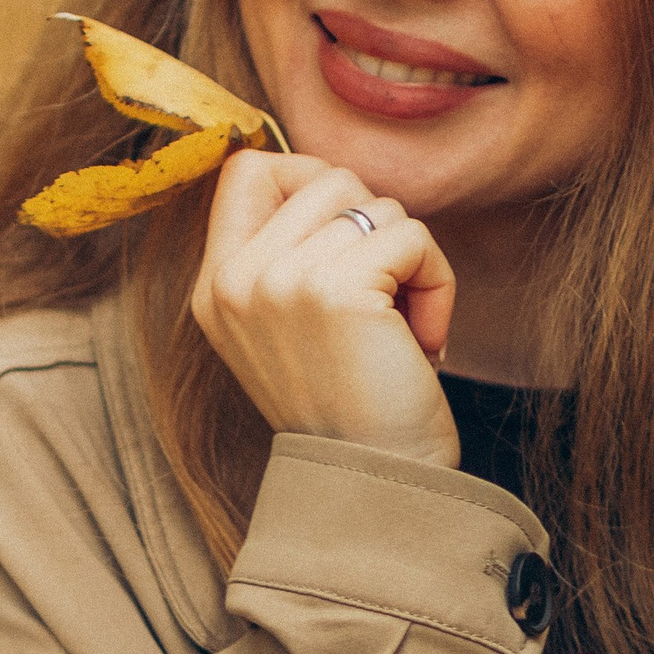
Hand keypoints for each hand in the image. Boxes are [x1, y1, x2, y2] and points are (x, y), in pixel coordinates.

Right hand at [191, 149, 458, 464]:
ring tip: (400, 327)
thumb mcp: (291, 326)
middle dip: (374, 229)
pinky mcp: (335, 291)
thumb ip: (290, 254)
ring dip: (411, 261)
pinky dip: (438, 284)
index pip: (248, 169)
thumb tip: (334, 180)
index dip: (311, 181)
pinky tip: (422, 342)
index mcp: (215, 287)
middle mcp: (234, 281)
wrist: (376, 484)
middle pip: (327, 178)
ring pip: (376, 204)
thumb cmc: (354, 404)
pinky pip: (413, 236)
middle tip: (381, 301)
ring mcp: (278, 283)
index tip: (347, 241)